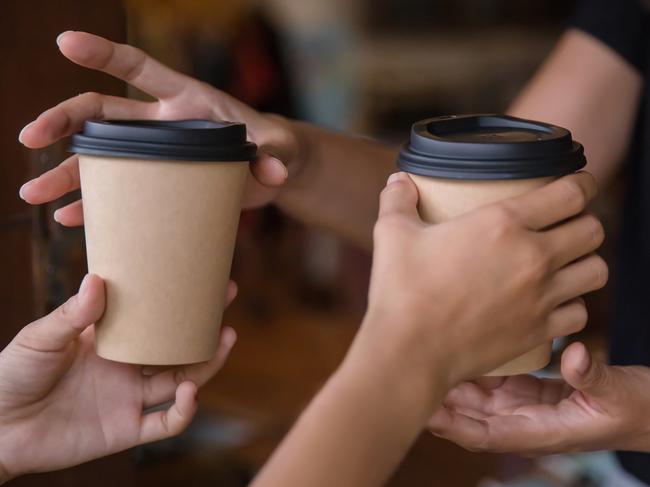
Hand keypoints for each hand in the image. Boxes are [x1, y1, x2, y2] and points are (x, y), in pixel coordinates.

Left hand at [0, 274, 236, 480]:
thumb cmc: (12, 374)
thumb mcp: (41, 337)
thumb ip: (73, 314)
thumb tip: (98, 279)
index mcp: (110, 340)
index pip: (153, 316)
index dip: (177, 299)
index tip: (197, 274)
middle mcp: (127, 367)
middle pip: (178, 346)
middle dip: (205, 324)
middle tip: (226, 297)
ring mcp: (129, 398)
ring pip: (182, 380)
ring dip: (207, 363)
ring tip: (225, 338)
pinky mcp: (126, 429)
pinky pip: (166, 423)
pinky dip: (184, 410)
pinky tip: (190, 392)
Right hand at [18, 31, 301, 221]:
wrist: (271, 171)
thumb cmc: (274, 148)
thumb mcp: (277, 147)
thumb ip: (275, 152)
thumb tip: (274, 171)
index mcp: (185, 100)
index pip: (139, 69)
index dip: (105, 53)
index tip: (65, 41)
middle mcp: (160, 124)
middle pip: (101, 114)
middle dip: (62, 122)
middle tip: (30, 136)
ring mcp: (155, 155)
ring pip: (99, 158)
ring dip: (65, 173)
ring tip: (32, 193)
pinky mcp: (159, 184)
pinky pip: (118, 192)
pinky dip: (94, 204)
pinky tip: (70, 217)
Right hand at [354, 171, 606, 398]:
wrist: (410, 351)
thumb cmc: (401, 290)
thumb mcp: (392, 234)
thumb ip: (397, 199)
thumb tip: (398, 180)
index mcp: (502, 223)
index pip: (571, 193)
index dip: (583, 184)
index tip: (578, 184)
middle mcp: (532, 256)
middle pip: (593, 229)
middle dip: (584, 222)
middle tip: (565, 225)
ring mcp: (540, 297)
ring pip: (597, 270)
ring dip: (586, 262)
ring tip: (566, 263)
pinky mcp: (539, 331)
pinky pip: (581, 313)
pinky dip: (573, 305)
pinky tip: (555, 302)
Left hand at [428, 342, 649, 454]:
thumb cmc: (638, 408)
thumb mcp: (619, 394)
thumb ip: (594, 377)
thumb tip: (574, 356)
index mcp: (541, 431)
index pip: (485, 435)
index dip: (452, 425)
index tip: (424, 410)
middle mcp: (526, 421)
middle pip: (471, 416)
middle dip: (439, 402)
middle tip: (408, 375)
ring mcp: (526, 405)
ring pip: (478, 399)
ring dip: (451, 384)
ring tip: (421, 360)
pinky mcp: (531, 390)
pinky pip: (494, 382)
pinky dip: (474, 369)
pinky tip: (456, 351)